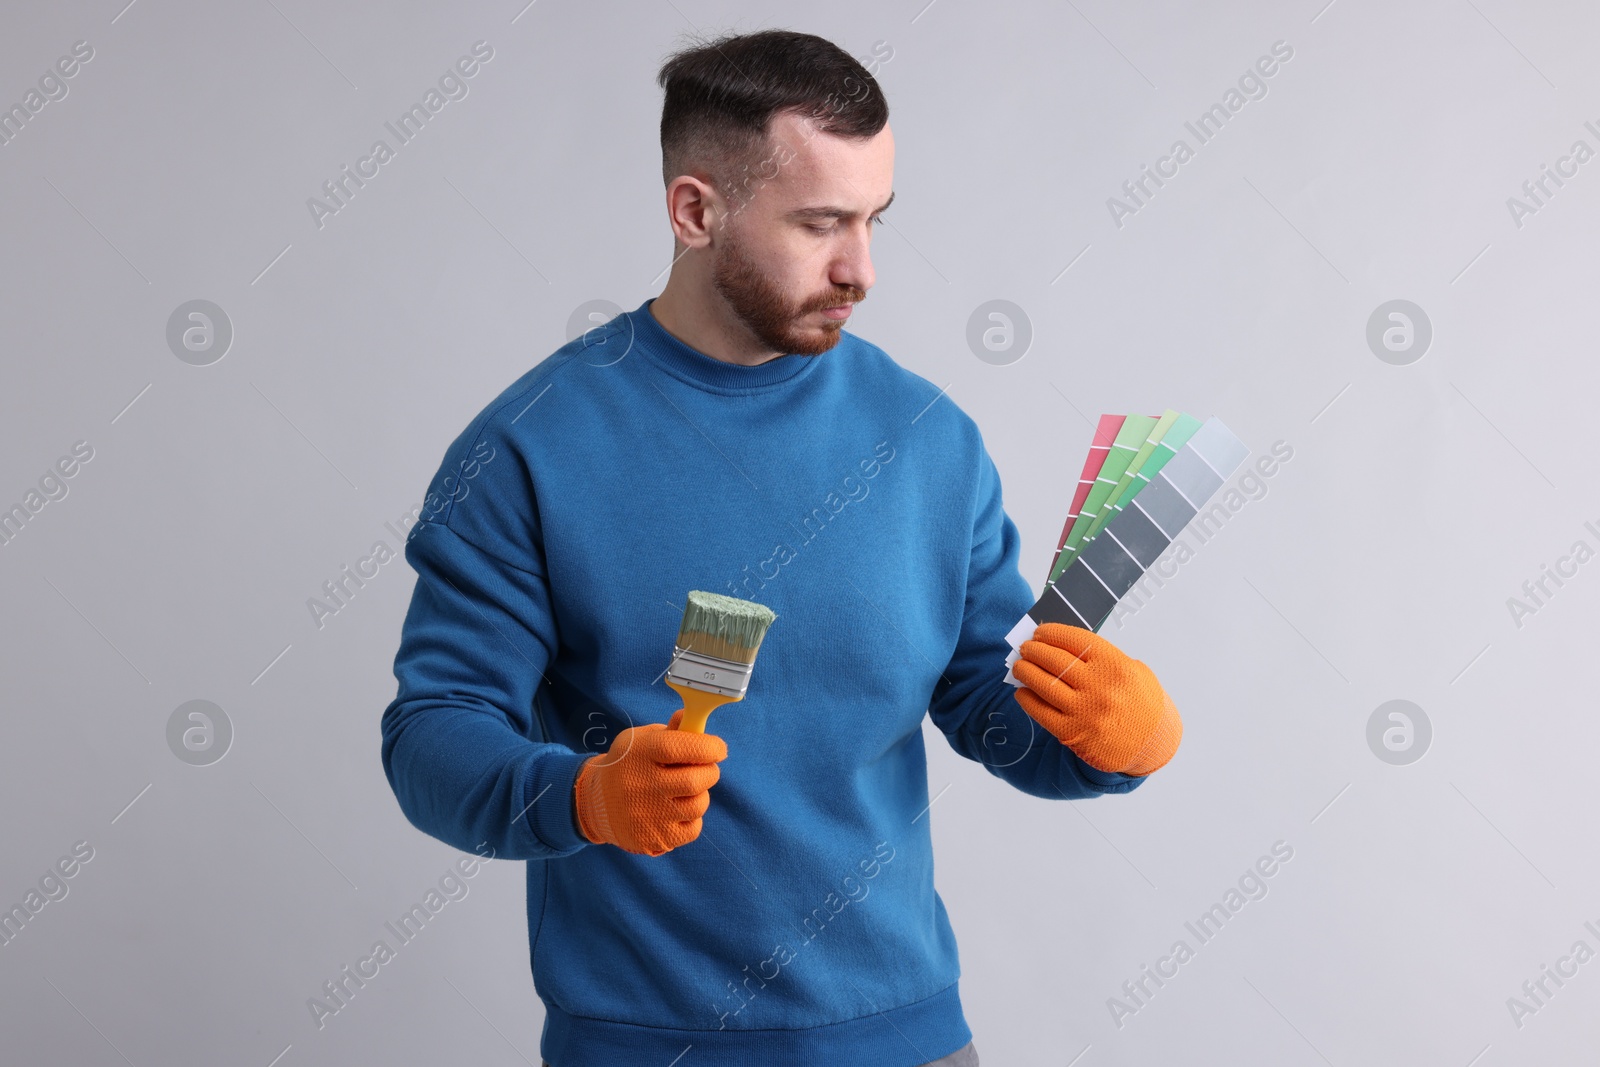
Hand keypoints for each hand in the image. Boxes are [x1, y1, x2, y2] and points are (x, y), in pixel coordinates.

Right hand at [573, 708, 727, 855]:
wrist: (596, 804)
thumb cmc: (628, 765)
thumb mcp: (640, 740)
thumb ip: (671, 731)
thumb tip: (695, 717)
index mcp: (640, 754)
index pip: (681, 748)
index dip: (708, 747)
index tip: (718, 748)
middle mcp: (642, 785)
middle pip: (695, 780)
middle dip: (709, 772)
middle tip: (705, 768)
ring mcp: (648, 816)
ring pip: (698, 805)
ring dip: (701, 794)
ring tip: (686, 789)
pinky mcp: (654, 839)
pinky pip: (694, 829)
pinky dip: (692, 818)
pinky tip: (677, 810)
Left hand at [1011, 623, 1181, 775]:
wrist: (1153, 743)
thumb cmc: (1141, 702)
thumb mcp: (1132, 671)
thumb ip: (1100, 658)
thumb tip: (1058, 645)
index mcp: (1115, 665)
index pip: (1073, 640)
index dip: (1051, 633)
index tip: (1039, 632)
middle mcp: (1099, 687)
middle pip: (1054, 660)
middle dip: (1034, 651)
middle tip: (1025, 648)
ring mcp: (1084, 711)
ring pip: (1043, 684)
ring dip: (1025, 672)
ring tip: (1019, 666)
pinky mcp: (1073, 734)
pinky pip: (1041, 712)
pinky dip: (1028, 700)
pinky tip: (1023, 692)